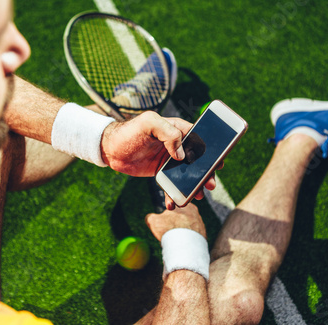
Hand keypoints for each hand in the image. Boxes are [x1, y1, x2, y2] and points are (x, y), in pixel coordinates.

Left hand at [100, 111, 221, 208]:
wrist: (109, 149)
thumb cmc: (129, 131)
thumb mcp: (149, 123)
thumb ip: (168, 133)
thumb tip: (181, 154)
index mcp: (178, 130)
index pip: (200, 139)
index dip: (211, 151)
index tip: (218, 163)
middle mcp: (177, 145)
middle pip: (198, 160)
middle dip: (206, 173)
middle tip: (209, 184)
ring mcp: (170, 160)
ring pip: (188, 174)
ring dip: (194, 186)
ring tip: (196, 196)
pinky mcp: (161, 172)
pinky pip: (172, 184)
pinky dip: (174, 195)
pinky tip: (173, 203)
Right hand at [145, 203, 205, 240]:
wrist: (185, 246)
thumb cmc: (169, 230)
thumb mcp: (153, 221)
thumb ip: (151, 217)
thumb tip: (151, 218)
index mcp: (183, 204)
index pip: (172, 208)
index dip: (166, 216)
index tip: (164, 223)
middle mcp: (194, 212)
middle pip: (181, 217)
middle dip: (175, 223)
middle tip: (169, 231)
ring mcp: (200, 223)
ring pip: (187, 226)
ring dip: (181, 231)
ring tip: (175, 239)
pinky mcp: (203, 235)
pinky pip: (193, 236)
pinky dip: (187, 239)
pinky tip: (182, 244)